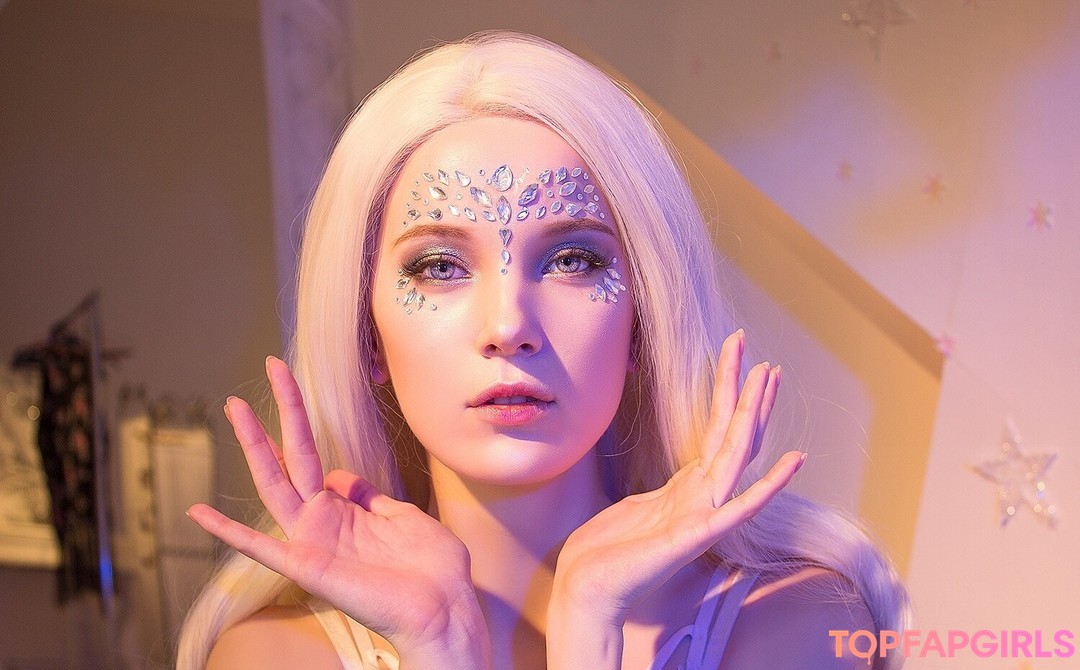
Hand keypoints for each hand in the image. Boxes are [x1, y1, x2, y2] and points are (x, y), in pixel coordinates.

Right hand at [187, 357, 490, 666]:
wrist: (444, 607)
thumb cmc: (432, 568)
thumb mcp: (404, 518)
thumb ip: (371, 498)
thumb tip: (340, 475)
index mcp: (345, 509)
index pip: (313, 457)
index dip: (302, 423)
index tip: (290, 389)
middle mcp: (322, 521)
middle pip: (292, 456)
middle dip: (281, 412)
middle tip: (271, 366)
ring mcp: (311, 541)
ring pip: (274, 482)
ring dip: (254, 444)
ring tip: (234, 407)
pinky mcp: (307, 565)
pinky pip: (259, 547)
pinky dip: (227, 530)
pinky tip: (198, 512)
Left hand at [549, 330, 801, 633]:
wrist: (588, 590)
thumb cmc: (606, 553)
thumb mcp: (635, 508)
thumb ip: (659, 494)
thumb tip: (668, 485)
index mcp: (687, 488)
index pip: (717, 432)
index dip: (728, 393)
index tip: (740, 357)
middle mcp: (702, 497)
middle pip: (731, 433)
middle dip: (744, 391)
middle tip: (757, 351)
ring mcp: (703, 514)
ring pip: (737, 454)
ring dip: (754, 413)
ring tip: (769, 376)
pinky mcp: (697, 534)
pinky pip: (740, 505)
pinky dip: (770, 483)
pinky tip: (795, 461)